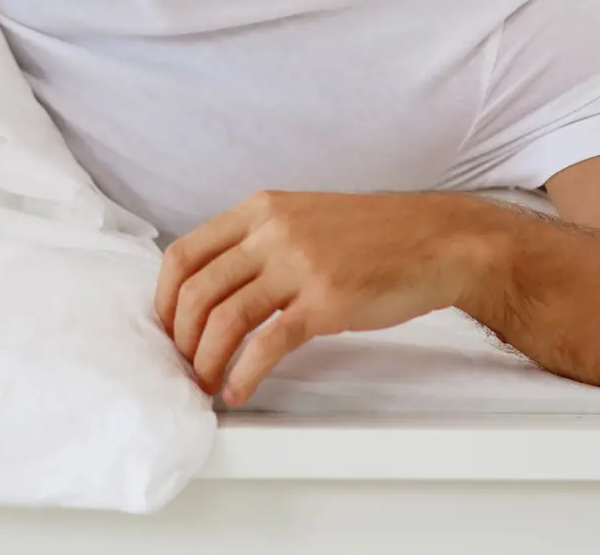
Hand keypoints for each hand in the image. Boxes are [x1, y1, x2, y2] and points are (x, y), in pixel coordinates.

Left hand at [154, 190, 502, 406]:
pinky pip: (267, 344)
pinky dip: (244, 373)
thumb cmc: (371, 236)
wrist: (435, 240)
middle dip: (181, 337)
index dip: (164, 298)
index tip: (165, 328)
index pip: (184, 253)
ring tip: (206, 383)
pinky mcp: (324, 302)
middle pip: (197, 291)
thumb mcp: (302, 218)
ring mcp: (298, 265)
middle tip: (185, 365)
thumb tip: (212, 286)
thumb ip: (258, 241)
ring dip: (206, 360)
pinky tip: (238, 390)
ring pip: (224, 319)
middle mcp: (272, 231)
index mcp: (260, 209)